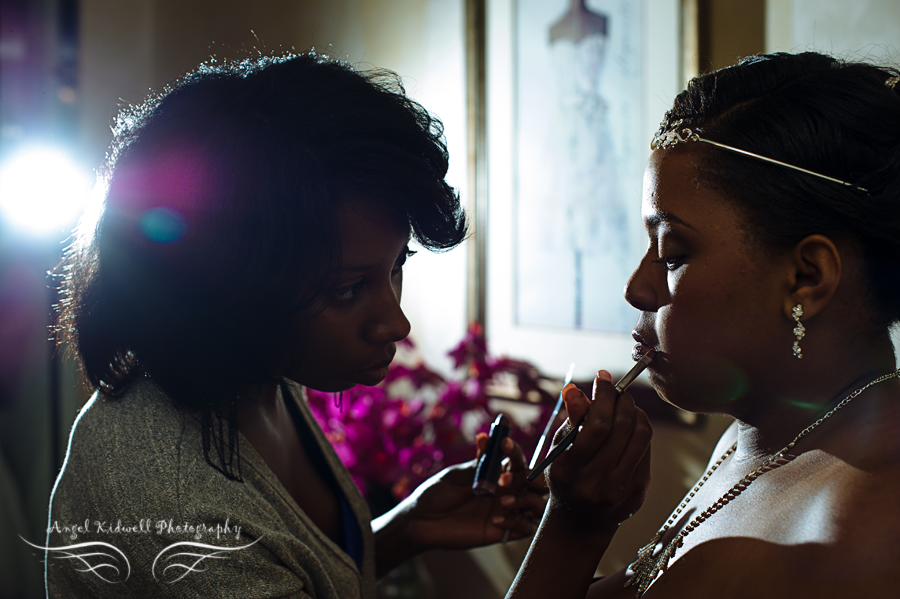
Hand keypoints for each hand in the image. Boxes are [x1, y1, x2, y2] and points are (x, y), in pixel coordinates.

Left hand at [402, 434, 546, 551]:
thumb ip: (476, 463)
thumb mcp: (455, 475)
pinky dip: (517, 522)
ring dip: (526, 501)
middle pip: (537, 482)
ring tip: (502, 502)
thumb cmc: (437, 492)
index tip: (504, 444)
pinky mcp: (502, 531)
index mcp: (497, 472)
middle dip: (530, 479)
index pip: (517, 460)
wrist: (422, 520)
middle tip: (504, 481)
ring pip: (537, 505)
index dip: (514, 451)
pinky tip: (495, 521)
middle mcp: (506, 490)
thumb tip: (486, 438)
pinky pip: (526, 527)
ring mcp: (506, 511)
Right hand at [544, 370, 652, 538]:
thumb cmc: (566, 477)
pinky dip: (639, 431)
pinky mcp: (640, 490)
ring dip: (635, 412)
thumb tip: (574, 388)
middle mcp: (598, 483)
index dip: (603, 395)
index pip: (596, 425)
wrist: (580, 523)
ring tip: (624, 406)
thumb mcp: (560, 450)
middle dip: (622, 399)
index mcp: (571, 471)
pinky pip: (646, 448)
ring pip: (641, 435)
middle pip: (622, 427)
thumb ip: (570, 420)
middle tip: (616, 391)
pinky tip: (628, 430)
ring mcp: (622, 489)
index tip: (603, 377)